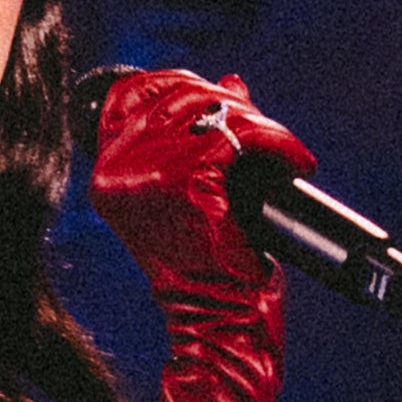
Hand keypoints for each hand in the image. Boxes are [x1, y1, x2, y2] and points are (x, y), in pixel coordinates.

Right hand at [89, 69, 314, 296]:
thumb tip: (233, 83)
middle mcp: (119, 169)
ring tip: (282, 149)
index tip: (216, 93)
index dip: (179, 84)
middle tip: (264, 132)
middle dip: (230, 105)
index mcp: (107, 172)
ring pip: (214, 113)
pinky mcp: (190, 183)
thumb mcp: (183, 199)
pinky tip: (294, 160)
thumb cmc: (201, 267)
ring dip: (258, 126)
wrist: (213, 318)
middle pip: (180, 98)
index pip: (134, 95)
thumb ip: (193, 139)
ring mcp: (150, 173)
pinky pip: (243, 140)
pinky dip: (278, 145)